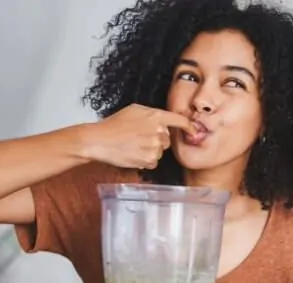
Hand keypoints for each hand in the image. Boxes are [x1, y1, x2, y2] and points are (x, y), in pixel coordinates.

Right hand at [78, 103, 195, 168]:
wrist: (99, 140)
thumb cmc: (114, 125)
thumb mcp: (134, 110)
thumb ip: (153, 114)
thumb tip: (165, 121)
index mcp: (156, 116)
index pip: (180, 121)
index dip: (189, 127)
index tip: (193, 131)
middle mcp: (158, 131)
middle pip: (168, 140)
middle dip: (158, 140)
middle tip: (140, 138)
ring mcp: (154, 146)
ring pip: (160, 152)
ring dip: (150, 151)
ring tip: (133, 146)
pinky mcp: (149, 160)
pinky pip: (153, 162)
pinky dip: (145, 160)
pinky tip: (133, 154)